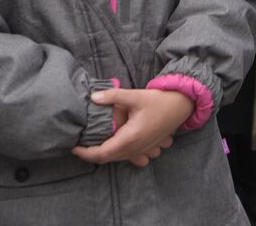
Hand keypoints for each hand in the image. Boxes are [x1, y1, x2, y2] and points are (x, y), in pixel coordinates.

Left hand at [71, 89, 193, 167]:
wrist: (183, 105)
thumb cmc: (160, 101)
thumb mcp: (136, 96)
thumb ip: (114, 96)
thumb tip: (94, 97)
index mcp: (130, 138)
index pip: (101, 153)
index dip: (85, 152)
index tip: (73, 147)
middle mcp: (136, 148)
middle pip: (107, 158)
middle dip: (91, 154)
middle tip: (80, 144)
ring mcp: (143, 150)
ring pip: (118, 159)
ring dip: (105, 154)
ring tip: (94, 144)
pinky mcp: (148, 148)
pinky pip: (129, 157)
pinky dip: (119, 154)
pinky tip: (116, 145)